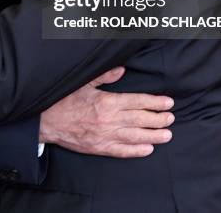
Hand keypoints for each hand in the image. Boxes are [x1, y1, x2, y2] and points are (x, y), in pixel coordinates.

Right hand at [39, 67, 173, 157]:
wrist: (48, 121)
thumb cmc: (65, 100)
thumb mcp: (84, 83)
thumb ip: (105, 76)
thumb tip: (122, 70)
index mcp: (107, 101)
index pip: (137, 101)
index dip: (154, 102)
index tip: (168, 102)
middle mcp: (109, 119)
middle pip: (140, 119)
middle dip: (159, 119)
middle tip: (172, 118)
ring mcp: (105, 135)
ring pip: (135, 136)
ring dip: (153, 136)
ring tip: (167, 135)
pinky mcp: (100, 148)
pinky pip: (122, 151)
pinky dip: (136, 151)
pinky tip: (148, 149)